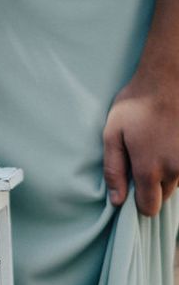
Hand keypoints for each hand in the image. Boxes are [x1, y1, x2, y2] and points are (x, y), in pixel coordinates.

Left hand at [103, 62, 178, 216]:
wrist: (169, 75)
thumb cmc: (137, 103)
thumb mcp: (112, 135)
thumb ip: (113, 171)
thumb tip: (117, 201)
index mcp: (150, 170)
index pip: (149, 208)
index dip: (140, 202)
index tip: (135, 187)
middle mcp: (176, 169)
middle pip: (164, 195)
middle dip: (154, 184)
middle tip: (146, 157)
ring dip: (170, 170)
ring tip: (160, 144)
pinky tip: (172, 140)